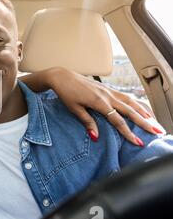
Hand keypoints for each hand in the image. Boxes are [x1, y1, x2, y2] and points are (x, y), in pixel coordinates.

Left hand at [46, 67, 162, 145]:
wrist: (62, 76)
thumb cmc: (66, 93)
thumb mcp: (74, 109)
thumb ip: (87, 122)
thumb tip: (96, 137)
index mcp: (99, 102)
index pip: (118, 120)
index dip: (128, 132)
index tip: (137, 142)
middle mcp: (107, 95)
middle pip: (130, 110)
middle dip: (144, 122)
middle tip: (156, 132)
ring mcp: (109, 90)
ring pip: (131, 101)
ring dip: (143, 111)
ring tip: (153, 121)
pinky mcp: (107, 88)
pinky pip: (125, 96)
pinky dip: (135, 103)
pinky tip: (140, 108)